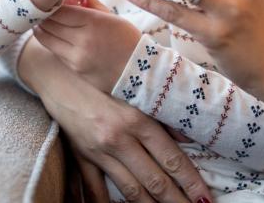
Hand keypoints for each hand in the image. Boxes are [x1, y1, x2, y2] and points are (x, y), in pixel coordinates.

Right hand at [18, 35, 212, 202]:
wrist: (60, 72)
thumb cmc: (103, 75)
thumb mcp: (136, 88)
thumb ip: (161, 112)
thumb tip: (188, 135)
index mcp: (138, 119)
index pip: (171, 158)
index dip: (190, 181)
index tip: (204, 197)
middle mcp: (120, 139)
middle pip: (154, 179)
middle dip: (176, 199)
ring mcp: (99, 151)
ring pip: (129, 189)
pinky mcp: (80, 156)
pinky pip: (94, 189)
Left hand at [33, 0, 141, 92]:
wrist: (139, 71)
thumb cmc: (129, 40)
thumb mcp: (114, 17)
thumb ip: (94, 4)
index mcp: (94, 22)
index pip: (61, 10)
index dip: (53, 4)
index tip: (51, 0)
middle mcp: (83, 39)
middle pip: (51, 24)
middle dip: (44, 15)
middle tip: (41, 9)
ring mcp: (77, 57)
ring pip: (47, 39)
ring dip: (42, 29)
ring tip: (41, 22)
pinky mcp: (74, 69)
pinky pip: (56, 52)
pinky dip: (51, 42)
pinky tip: (52, 36)